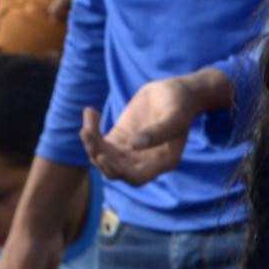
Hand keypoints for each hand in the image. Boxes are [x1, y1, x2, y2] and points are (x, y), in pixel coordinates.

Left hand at [82, 73, 215, 186]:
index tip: (103, 156)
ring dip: (91, 144)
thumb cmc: (181, 104)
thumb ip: (158, 132)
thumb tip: (134, 145)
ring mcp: (130, 151)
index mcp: (161, 162)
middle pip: (115, 169)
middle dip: (99, 155)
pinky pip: (100, 141)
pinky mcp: (120, 138)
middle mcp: (144, 161)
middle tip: (88, 133)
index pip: (136, 177)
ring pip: (104, 157)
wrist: (176, 92)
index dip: (118, 171)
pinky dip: (91, 130)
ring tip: (88, 122)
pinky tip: (90, 112)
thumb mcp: (174, 116)